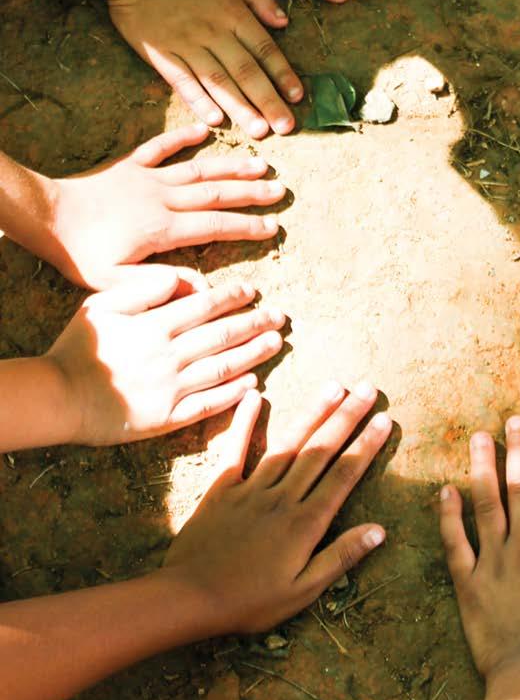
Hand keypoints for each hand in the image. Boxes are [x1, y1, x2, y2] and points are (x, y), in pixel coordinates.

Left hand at [44, 125, 282, 289]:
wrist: (46, 217)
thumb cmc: (79, 254)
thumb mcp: (114, 282)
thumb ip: (159, 286)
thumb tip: (203, 289)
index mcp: (163, 229)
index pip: (216, 226)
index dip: (248, 227)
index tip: (273, 227)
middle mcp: (163, 199)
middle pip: (216, 194)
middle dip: (252, 193)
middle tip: (281, 190)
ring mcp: (149, 178)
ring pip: (199, 169)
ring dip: (231, 166)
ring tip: (261, 164)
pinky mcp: (131, 165)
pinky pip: (161, 147)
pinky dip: (183, 137)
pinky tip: (204, 128)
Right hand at [45, 269, 285, 444]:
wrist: (58, 398)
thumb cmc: (79, 347)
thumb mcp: (102, 304)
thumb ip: (144, 288)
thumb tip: (183, 281)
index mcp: (154, 326)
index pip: (204, 306)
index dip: (232, 297)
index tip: (252, 291)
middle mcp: (168, 356)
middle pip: (222, 335)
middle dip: (255, 323)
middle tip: (280, 316)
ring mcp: (171, 389)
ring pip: (223, 367)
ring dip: (254, 354)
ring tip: (276, 343)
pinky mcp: (168, 418)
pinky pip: (209, 405)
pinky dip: (234, 394)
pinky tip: (253, 384)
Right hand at [107, 0, 301, 137]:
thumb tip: (284, 22)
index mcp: (234, 13)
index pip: (265, 49)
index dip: (283, 74)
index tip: (298, 96)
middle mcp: (214, 33)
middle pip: (246, 72)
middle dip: (268, 101)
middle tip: (286, 127)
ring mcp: (187, 45)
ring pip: (218, 82)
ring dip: (240, 108)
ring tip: (259, 130)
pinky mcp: (162, 55)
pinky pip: (183, 82)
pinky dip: (198, 101)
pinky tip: (214, 120)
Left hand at [165, 381, 389, 633]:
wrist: (189, 599)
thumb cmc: (250, 602)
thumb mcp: (302, 592)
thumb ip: (340, 557)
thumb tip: (380, 530)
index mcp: (305, 522)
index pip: (343, 475)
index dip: (365, 445)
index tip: (384, 418)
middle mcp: (282, 497)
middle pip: (321, 450)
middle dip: (347, 416)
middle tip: (367, 387)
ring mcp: (251, 488)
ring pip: (288, 443)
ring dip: (312, 412)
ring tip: (333, 386)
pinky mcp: (222, 488)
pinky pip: (236, 449)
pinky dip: (244, 421)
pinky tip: (255, 396)